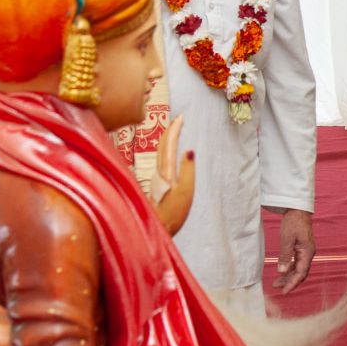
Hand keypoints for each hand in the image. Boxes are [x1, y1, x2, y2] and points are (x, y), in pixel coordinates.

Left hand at [154, 115, 195, 235]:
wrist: (158, 228)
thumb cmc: (173, 213)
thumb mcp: (186, 192)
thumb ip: (188, 171)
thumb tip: (189, 150)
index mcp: (166, 171)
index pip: (169, 144)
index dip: (174, 130)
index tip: (181, 118)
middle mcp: (159, 171)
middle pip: (162, 145)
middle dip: (170, 130)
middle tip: (179, 119)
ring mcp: (157, 178)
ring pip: (160, 152)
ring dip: (167, 139)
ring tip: (174, 130)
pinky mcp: (158, 184)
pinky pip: (161, 159)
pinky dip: (166, 149)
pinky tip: (168, 151)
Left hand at [274, 208, 313, 293]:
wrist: (298, 209)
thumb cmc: (293, 222)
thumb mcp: (287, 239)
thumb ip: (285, 256)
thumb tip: (281, 271)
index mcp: (307, 252)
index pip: (301, 273)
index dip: (292, 283)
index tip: (284, 291)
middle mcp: (308, 253)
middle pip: (300, 272)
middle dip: (289, 281)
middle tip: (276, 286)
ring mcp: (305, 250)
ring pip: (298, 268)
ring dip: (288, 275)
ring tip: (276, 281)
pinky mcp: (301, 247)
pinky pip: (296, 262)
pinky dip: (289, 267)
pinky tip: (282, 270)